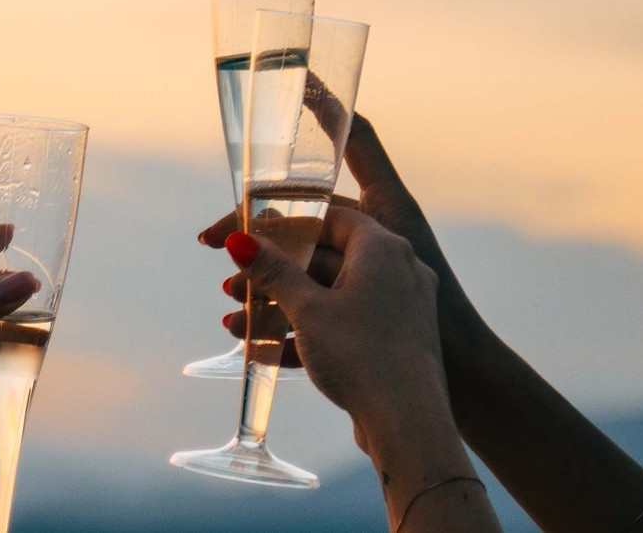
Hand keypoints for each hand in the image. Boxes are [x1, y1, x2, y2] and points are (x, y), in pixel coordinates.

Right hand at [220, 207, 442, 435]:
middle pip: (324, 259)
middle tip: (232, 285)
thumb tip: (241, 241)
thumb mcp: (308, 310)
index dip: (283, 223)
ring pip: (329, 297)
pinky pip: (342, 326)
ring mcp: (398, 307)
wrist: (409, 426)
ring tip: (236, 324)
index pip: (329, 216)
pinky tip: (263, 350)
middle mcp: (398, 270)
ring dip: (281, 308)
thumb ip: (273, 271)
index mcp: (383, 248)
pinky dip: (306, 333)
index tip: (248, 233)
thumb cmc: (363, 357)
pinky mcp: (393, 342)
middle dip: (273, 276)